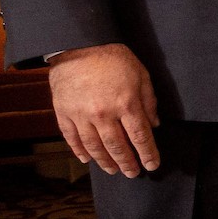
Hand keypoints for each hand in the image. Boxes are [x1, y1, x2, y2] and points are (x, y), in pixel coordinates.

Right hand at [47, 43, 160, 175]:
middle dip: (127, 163)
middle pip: (117, 147)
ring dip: (105, 162)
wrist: (78, 45)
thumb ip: (149, 101)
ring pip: (94, 147)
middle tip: (133, 173)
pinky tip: (87, 160)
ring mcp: (81, 115)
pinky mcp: (63, 112)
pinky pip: (71, 138)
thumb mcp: (141, 74)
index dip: (147, 154)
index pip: (140, 137)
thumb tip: (154, 124)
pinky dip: (79, 151)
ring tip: (113, 170)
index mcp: (126, 104)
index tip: (152, 165)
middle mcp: (103, 114)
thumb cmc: (114, 58)